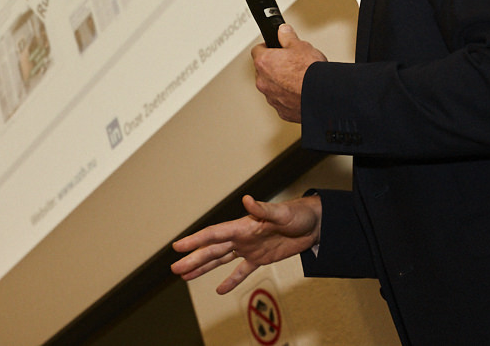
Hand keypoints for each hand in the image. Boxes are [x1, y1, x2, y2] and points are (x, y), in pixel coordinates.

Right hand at [171, 194, 321, 293]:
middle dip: (194, 259)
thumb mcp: (282, 212)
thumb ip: (263, 208)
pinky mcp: (261, 258)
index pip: (215, 234)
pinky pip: (242, 271)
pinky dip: (231, 280)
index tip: (178, 246)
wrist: (314, 224)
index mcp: (244, 225)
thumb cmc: (298, 213)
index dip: (196, 240)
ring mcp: (250, 248)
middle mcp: (243, 237)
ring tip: (186, 276)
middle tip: (175, 268)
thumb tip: (247, 199)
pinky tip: (220, 290)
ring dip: (204, 268)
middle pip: (213, 250)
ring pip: (221, 260)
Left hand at [251, 24, 326, 122]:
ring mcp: (271, 98)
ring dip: (280, 83)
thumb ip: (287, 36)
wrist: (323, 96)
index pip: (258, 50)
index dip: (268, 47)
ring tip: (297, 78)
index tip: (275, 47)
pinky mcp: (282, 111)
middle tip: (289, 62)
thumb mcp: (301, 46)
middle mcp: (263, 82)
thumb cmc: (310, 72)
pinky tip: (300, 91)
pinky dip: (288, 96)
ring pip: (272, 87)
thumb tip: (283, 31)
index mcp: (264, 63)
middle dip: (274, 66)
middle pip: (263, 70)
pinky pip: (281, 101)